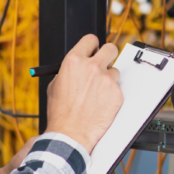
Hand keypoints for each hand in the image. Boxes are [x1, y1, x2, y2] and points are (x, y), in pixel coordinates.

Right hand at [45, 34, 123, 153]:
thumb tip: (79, 64)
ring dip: (109, 79)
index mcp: (74, 61)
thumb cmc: (60, 112)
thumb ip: (69, 70)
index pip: (90, 40)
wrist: (70, 133)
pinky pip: (117, 88)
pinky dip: (111, 95)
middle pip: (110, 48)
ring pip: (115, 71)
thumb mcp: (55, 85)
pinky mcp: (116, 93)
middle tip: (105, 64)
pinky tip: (101, 104)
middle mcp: (92, 67)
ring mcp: (106, 80)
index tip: (94, 50)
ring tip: (97, 94)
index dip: (93, 45)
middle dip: (108, 55)